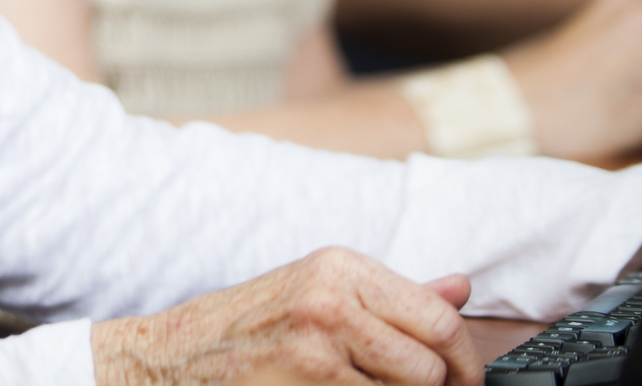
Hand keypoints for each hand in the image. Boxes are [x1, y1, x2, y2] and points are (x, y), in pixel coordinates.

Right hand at [92, 248, 480, 384]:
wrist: (176, 357)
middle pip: (431, 364)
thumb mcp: (320, 291)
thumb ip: (394, 295)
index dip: (464, 362)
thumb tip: (460, 289)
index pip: (439, 318)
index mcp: (342, 268)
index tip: (464, 382)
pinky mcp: (306, 385)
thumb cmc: (248, 326)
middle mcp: (331, 300)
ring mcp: (316, 348)